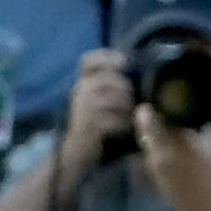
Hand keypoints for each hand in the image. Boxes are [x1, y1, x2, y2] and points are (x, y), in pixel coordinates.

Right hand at [54, 49, 134, 181]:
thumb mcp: (99, 101)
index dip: (107, 57)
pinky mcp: (87, 126)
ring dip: (127, 108)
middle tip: (132, 103)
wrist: (75, 153)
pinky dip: (124, 124)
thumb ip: (111, 86)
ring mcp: (81, 108)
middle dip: (127, 90)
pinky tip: (127, 129)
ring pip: (114, 99)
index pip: (88, 60)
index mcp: (82, 82)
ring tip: (131, 117)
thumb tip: (134, 73)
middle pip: (110, 79)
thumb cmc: (92, 125)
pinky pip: (113, 119)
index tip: (125, 63)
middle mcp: (79, 91)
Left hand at [136, 102, 210, 210]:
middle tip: (157, 109)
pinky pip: (148, 149)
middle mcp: (158, 149)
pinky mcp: (150, 170)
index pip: (149, 117)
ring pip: (144, 137)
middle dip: (148, 116)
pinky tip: (166, 144)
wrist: (201, 208)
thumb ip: (201, 127)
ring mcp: (152, 161)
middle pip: (143, 125)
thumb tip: (196, 112)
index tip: (156, 100)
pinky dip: (154, 143)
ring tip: (163, 125)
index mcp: (175, 140)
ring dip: (150, 130)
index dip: (150, 107)